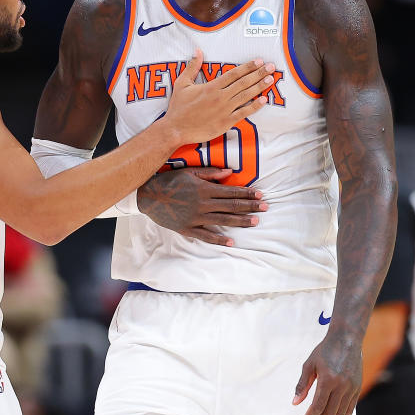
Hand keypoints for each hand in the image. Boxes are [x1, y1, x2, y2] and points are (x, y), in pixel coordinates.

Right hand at [137, 168, 266, 245]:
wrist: (148, 196)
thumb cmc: (169, 181)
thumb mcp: (189, 172)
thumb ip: (210, 173)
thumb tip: (230, 173)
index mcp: (204, 189)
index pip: (231, 191)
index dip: (247, 193)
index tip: (260, 194)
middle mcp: (203, 204)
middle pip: (232, 206)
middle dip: (250, 206)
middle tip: (266, 207)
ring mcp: (196, 218)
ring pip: (223, 220)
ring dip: (241, 221)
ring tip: (255, 221)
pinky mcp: (188, 228)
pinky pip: (206, 236)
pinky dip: (219, 239)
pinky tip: (231, 242)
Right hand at [163, 50, 273, 144]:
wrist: (175, 129)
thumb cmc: (178, 107)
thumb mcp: (182, 84)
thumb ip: (192, 67)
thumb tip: (198, 51)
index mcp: (211, 87)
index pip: (234, 73)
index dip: (248, 66)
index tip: (259, 61)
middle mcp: (220, 96)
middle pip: (243, 83)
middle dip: (259, 74)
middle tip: (272, 67)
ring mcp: (224, 110)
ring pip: (246, 96)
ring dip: (259, 87)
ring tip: (271, 79)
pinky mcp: (225, 122)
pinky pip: (243, 113)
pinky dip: (254, 106)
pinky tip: (264, 100)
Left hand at [292, 331, 361, 414]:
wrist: (347, 339)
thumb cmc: (325, 350)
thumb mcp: (309, 364)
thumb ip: (302, 385)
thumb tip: (295, 404)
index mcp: (328, 379)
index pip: (318, 406)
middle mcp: (342, 385)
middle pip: (329, 414)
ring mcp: (352, 388)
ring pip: (340, 414)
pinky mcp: (358, 388)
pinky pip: (349, 409)